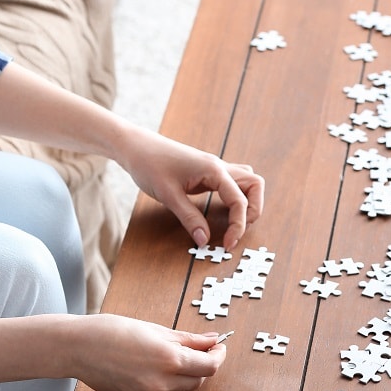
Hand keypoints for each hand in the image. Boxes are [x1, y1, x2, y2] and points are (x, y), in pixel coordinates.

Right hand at [71, 314, 225, 390]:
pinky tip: (152, 366)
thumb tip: (210, 340)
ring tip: (171, 355)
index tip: (219, 347)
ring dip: (185, 375)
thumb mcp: (153, 328)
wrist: (77, 347)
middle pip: (199, 380)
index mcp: (168, 359)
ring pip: (181, 389)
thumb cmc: (110, 330)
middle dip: (203, 365)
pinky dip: (166, 382)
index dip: (219, 356)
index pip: (210, 366)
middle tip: (200, 349)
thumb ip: (187, 338)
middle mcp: (161, 382)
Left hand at [118, 130, 264, 249]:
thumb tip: (204, 240)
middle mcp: (219, 166)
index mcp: (214, 170)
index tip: (227, 244)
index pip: (240, 200)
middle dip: (253, 210)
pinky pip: (231, 182)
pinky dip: (234, 196)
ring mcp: (213, 167)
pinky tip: (221, 209)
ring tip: (234, 221)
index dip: (238, 225)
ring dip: (247, 200)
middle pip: (255, 185)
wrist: (135, 146)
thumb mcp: (169, 195)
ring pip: (246, 180)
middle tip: (237, 230)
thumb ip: (189, 218)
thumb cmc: (149, 165)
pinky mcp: (206, 171)